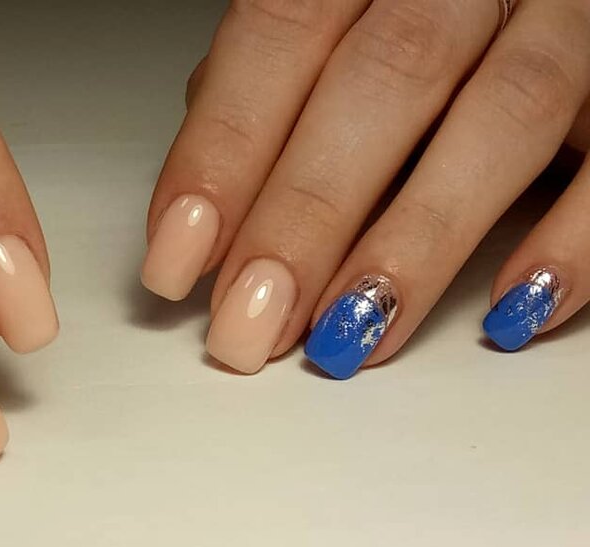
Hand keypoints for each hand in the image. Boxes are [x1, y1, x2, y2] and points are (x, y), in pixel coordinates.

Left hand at [142, 0, 589, 377]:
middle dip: (306, 215)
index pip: (280, 36)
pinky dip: (572, 241)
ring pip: (503, 115)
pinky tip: (507, 311)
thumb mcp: (332, 32)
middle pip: (383, 81)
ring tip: (349, 335)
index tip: (178, 259)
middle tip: (251, 322)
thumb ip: (269, 93)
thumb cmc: (420, 23)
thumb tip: (202, 195)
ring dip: (417, 239)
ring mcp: (568, 17)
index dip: (224, 151)